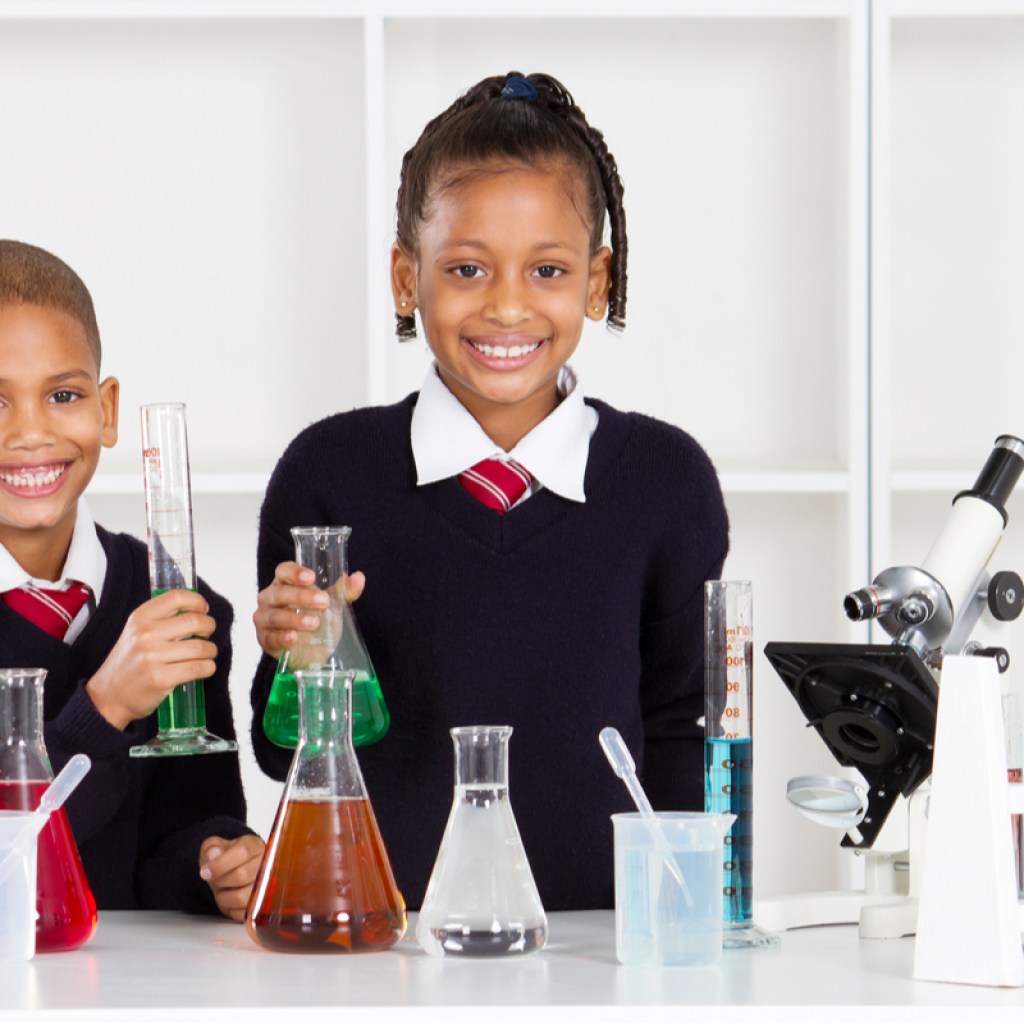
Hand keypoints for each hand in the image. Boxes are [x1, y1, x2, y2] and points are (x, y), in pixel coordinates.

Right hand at [86, 590, 217, 729]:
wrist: (108, 697)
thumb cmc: (128, 664)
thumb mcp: (135, 633)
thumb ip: (161, 619)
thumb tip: (198, 611)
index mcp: (140, 618)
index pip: (176, 598)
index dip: (197, 601)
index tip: (203, 609)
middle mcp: (145, 634)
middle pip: (194, 621)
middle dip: (209, 627)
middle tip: (207, 634)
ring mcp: (152, 657)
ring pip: (200, 647)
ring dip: (211, 650)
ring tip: (207, 654)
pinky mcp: (161, 678)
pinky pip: (199, 668)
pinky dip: (208, 667)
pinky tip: (205, 667)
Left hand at [199, 834, 265, 922]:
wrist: (231, 871)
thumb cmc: (225, 859)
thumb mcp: (214, 847)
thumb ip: (211, 847)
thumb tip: (212, 854)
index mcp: (254, 846)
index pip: (242, 852)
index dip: (221, 864)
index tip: (205, 872)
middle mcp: (266, 864)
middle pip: (241, 875)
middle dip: (220, 881)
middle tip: (215, 880)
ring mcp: (266, 885)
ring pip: (242, 897)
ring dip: (224, 897)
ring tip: (223, 889)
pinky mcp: (261, 905)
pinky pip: (242, 913)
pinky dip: (229, 908)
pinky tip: (230, 898)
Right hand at [253, 561, 364, 659]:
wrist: (315, 651)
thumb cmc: (318, 619)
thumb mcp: (333, 604)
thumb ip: (345, 591)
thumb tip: (358, 577)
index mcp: (285, 583)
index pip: (283, 571)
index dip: (295, 572)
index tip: (311, 577)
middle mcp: (270, 598)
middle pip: (279, 592)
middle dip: (301, 596)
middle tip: (323, 602)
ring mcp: (264, 619)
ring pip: (274, 616)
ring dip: (294, 619)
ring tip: (314, 622)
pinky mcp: (264, 639)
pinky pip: (269, 637)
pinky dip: (281, 638)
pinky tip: (293, 637)